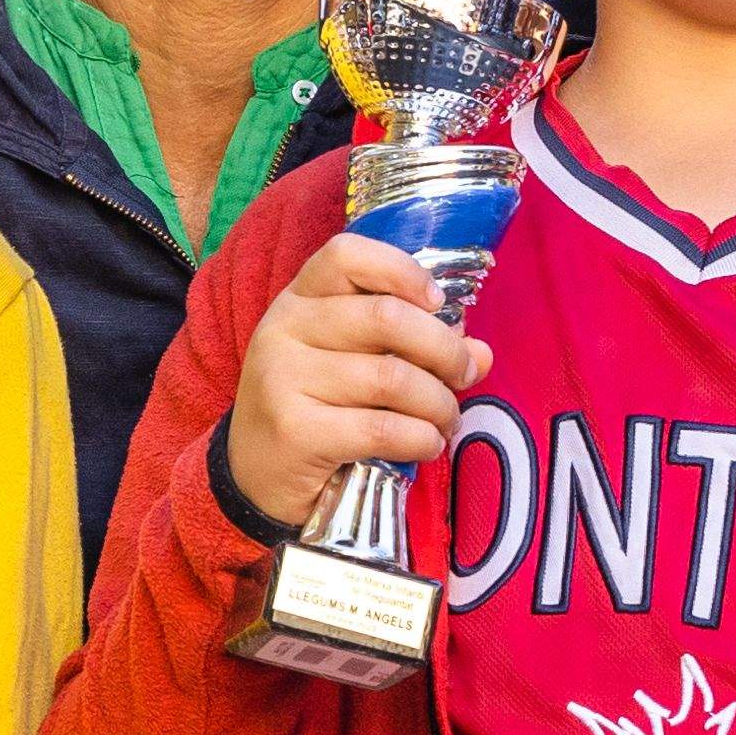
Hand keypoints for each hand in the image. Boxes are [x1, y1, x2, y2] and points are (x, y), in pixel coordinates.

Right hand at [224, 237, 484, 537]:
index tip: (437, 304)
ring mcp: (284, 379)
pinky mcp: (296, 431)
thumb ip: (411, 348)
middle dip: (444, 349)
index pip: (348, 255)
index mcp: (298, 300)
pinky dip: (420, 439)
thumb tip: (481, 353)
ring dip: (438, 404)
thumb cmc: (313, 410)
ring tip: (446, 420)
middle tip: (464, 375)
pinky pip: (382, 428)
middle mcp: (284, 329)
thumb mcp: (351, 365)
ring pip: (392, 378)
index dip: (403, 271)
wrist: (254, 479)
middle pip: (386, 317)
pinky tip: (426, 445)